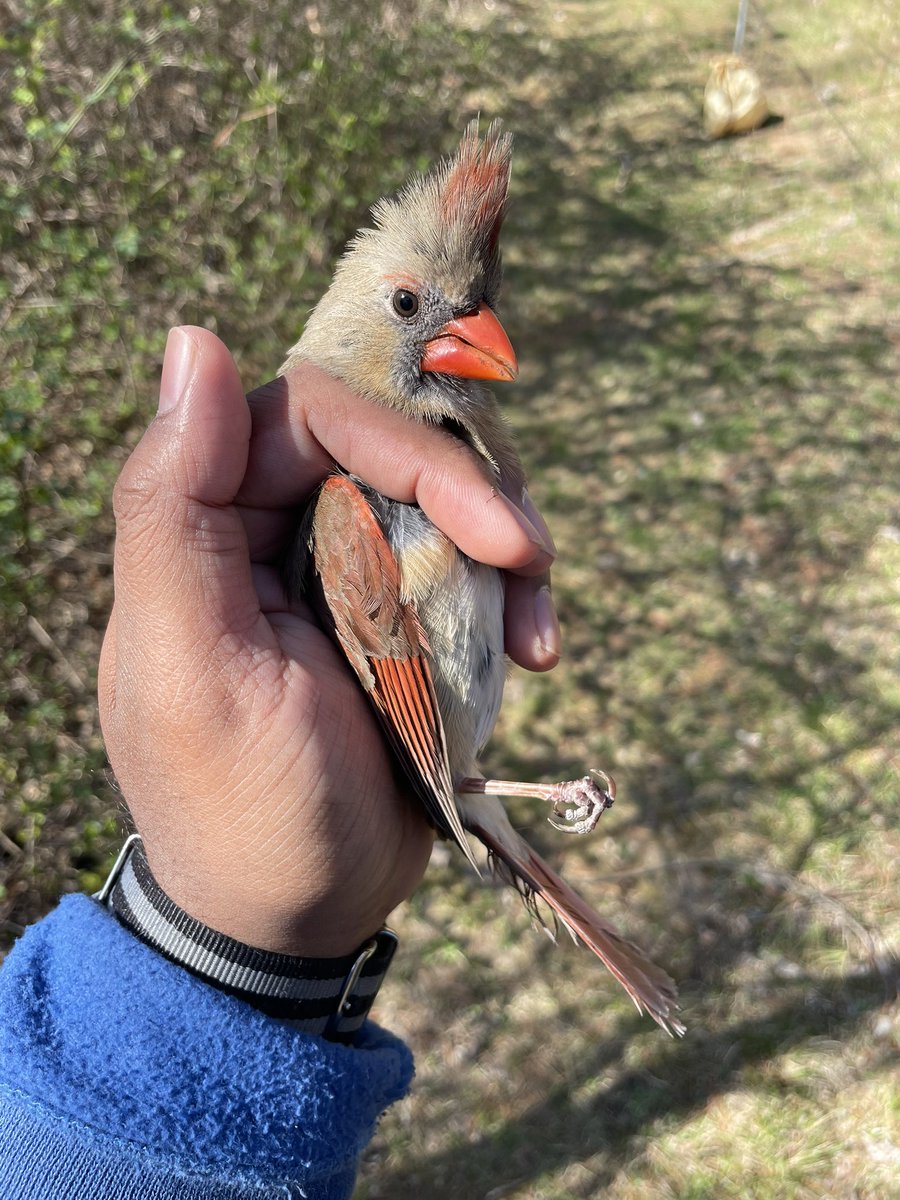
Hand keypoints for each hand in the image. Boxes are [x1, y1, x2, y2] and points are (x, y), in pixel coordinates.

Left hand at [98, 327, 558, 956]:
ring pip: (441, 505)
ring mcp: (343, 572)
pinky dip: (508, 605)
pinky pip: (465, 572)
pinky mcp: (397, 617)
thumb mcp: (191, 665)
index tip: (491, 528)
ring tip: (537, 633)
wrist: (296, 917)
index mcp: (210, 526)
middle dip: (474, 498)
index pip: (315, 419)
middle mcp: (274, 530)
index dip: (409, 450)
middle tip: (532, 563)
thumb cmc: (235, 804)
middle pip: (392, 450)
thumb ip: (172, 505)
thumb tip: (192, 342)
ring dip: (504, 554)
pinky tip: (533, 655)